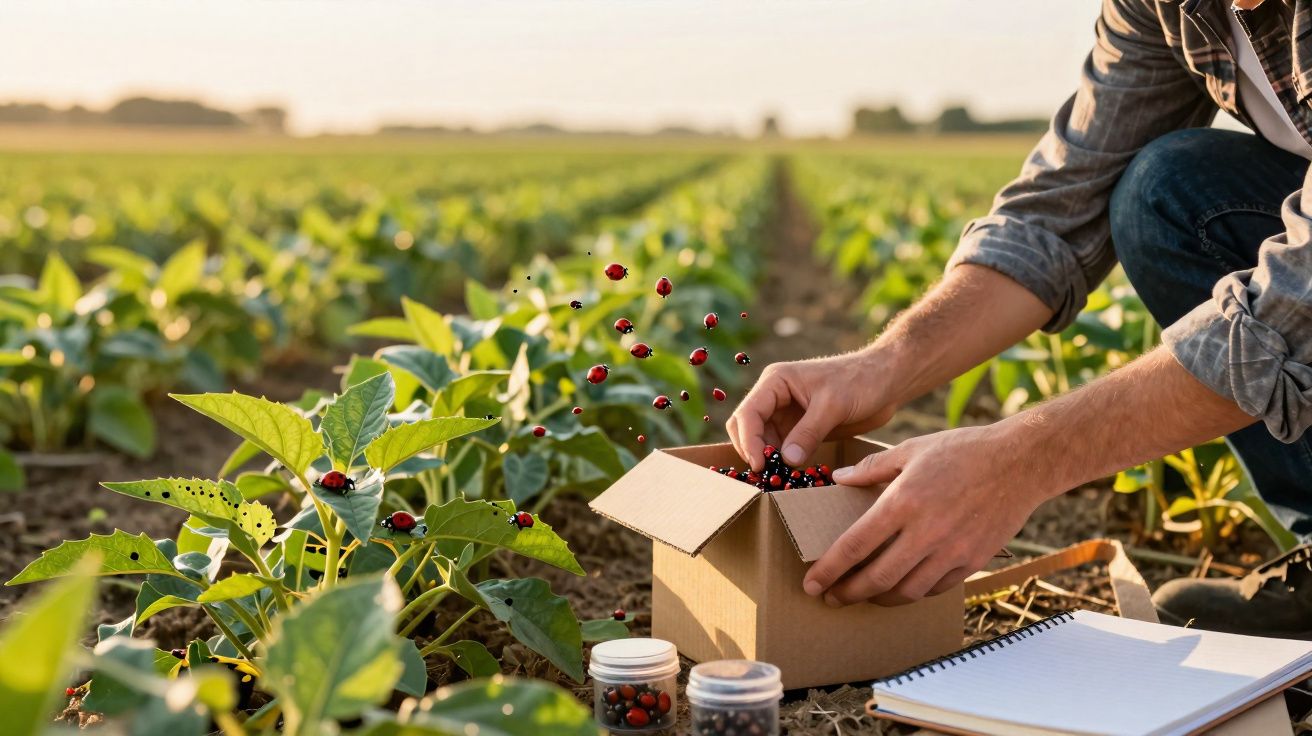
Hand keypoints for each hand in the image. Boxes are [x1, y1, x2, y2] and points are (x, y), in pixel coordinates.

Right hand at [726, 349, 899, 471]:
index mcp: (776, 381)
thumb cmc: (860, 381)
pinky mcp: (799, 429)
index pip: (749, 413)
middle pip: (746, 427)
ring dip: (767, 459)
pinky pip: (781, 448)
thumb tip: (786, 461)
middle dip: (752, 450)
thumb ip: (808, 433)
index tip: (760, 465)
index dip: (749, 440)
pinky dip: (781, 462)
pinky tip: (790, 475)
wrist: (885, 381)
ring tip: (778, 479)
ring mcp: (785, 413)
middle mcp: (774, 396)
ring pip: (761, 440)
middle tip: (765, 475)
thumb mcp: (832, 406)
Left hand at [802, 422, 1057, 605]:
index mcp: (903, 502)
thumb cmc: (964, 450)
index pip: (854, 546)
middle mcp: (925, 533)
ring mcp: (951, 551)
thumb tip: (838, 478)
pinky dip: (911, 592)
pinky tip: (899, 587)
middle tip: (829, 597)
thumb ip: (871, 469)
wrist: (1021, 462)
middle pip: (876, 579)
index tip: (811, 583)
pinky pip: (934, 588)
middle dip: (846, 593)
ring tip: (861, 595)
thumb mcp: (912, 449)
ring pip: (905, 591)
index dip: (828, 570)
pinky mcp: (972, 561)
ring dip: (877, 599)